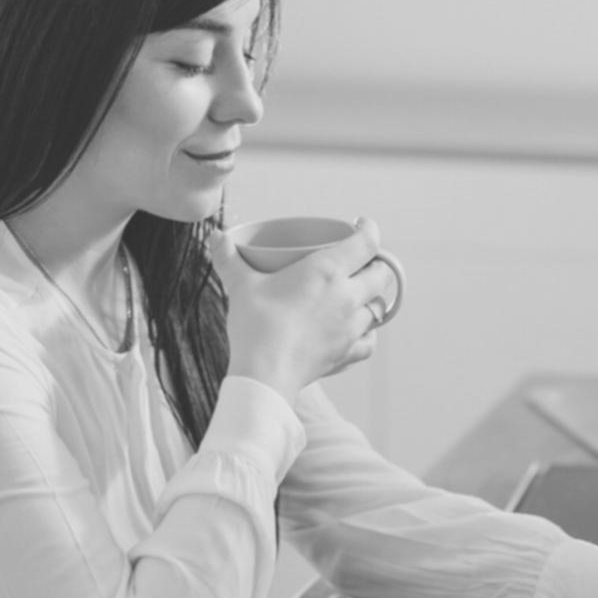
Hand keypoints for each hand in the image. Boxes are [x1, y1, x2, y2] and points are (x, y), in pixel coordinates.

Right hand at [208, 217, 399, 401]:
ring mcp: (352, 327)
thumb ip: (228, 258)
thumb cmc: (256, 325)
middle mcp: (348, 296)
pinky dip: (368, 332)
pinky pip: (370, 340)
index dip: (370, 230)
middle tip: (361, 261)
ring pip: (380, 307)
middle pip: (382, 274)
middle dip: (376, 264)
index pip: (367, 242)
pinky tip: (357, 330)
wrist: (265, 373)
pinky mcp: (348, 352)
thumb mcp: (240, 286)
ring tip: (358, 294)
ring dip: (373, 297)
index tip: (362, 225)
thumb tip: (215, 237)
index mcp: (328, 271)